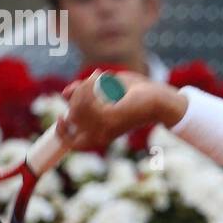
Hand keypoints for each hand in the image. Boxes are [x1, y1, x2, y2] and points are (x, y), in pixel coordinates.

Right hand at [54, 71, 176, 151]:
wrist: (160, 100)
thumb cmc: (136, 96)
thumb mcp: (106, 91)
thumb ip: (85, 92)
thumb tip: (65, 93)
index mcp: (101, 135)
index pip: (71, 143)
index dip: (62, 131)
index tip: (61, 116)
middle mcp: (101, 135)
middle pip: (71, 118)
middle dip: (76, 97)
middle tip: (90, 82)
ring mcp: (104, 128)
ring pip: (76, 109)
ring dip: (83, 89)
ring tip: (98, 78)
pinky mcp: (109, 118)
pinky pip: (84, 101)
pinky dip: (88, 86)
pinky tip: (99, 79)